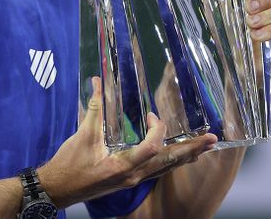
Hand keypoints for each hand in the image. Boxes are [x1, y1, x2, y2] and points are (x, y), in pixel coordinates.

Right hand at [37, 77, 216, 207]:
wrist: (58, 188)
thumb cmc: (70, 165)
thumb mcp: (83, 136)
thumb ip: (94, 108)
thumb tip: (99, 82)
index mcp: (123, 166)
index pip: (152, 148)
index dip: (158, 130)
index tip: (153, 115)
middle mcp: (133, 175)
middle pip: (169, 163)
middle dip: (191, 150)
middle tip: (212, 140)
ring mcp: (133, 180)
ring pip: (166, 169)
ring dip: (185, 157)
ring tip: (204, 148)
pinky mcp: (129, 180)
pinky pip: (156, 171)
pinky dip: (170, 161)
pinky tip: (177, 156)